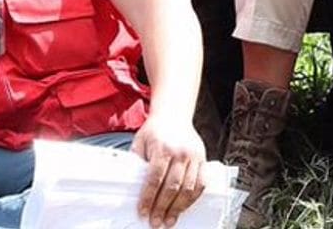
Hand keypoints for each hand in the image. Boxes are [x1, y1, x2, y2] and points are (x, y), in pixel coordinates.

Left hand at [132, 110, 205, 226]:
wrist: (174, 115)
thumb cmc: (154, 131)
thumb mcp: (140, 142)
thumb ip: (136, 162)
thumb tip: (129, 187)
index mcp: (162, 148)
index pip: (154, 178)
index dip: (148, 198)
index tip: (143, 212)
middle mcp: (180, 152)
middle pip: (172, 186)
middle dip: (163, 207)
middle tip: (156, 222)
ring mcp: (194, 156)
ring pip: (188, 188)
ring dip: (178, 208)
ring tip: (170, 220)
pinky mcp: (203, 160)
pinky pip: (201, 184)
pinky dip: (193, 199)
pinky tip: (185, 208)